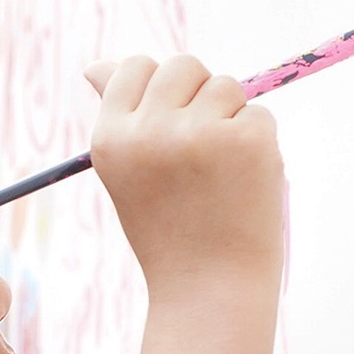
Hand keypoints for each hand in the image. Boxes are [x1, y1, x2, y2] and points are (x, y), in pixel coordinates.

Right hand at [84, 55, 283, 300]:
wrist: (209, 288)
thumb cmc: (168, 230)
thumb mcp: (126, 172)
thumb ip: (117, 114)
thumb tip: (95, 66)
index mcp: (111, 137)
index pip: (134, 67)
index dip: (160, 91)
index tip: (170, 127)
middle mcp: (149, 131)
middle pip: (184, 65)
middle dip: (199, 97)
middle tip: (199, 153)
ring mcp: (199, 133)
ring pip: (226, 86)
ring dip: (230, 120)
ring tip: (219, 173)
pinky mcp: (246, 140)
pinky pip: (258, 114)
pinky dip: (257, 144)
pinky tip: (242, 184)